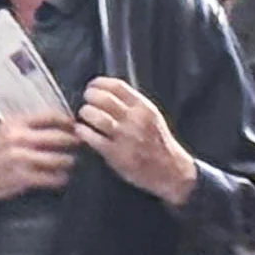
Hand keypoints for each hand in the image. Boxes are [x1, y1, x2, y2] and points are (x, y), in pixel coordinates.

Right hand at [0, 111, 82, 213]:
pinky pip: (54, 178)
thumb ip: (24, 128)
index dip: (69, 121)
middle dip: (76, 143)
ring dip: (71, 163)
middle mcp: (19, 138)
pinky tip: (59, 178)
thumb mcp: (0, 132)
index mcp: (13, 123)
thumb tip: (54, 127)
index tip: (77, 126)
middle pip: (62, 137)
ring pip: (62, 159)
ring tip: (72, 164)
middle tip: (83, 146)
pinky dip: (61, 178)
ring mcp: (22, 159)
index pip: (51, 116)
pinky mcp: (23, 178)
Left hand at [78, 76, 198, 204]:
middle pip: (103, 98)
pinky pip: (91, 137)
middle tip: (86, 101)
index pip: (117, 86)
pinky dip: (82, 132)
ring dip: (85, 113)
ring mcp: (125, 137)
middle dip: (89, 97)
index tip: (91, 85)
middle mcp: (135, 120)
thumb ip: (133, 104)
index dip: (98, 83)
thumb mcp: (152, 117)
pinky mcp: (115, 153)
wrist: (172, 171)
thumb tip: (107, 91)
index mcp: (145, 108)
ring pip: (95, 115)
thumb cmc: (158, 143)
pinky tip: (82, 131)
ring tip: (84, 116)